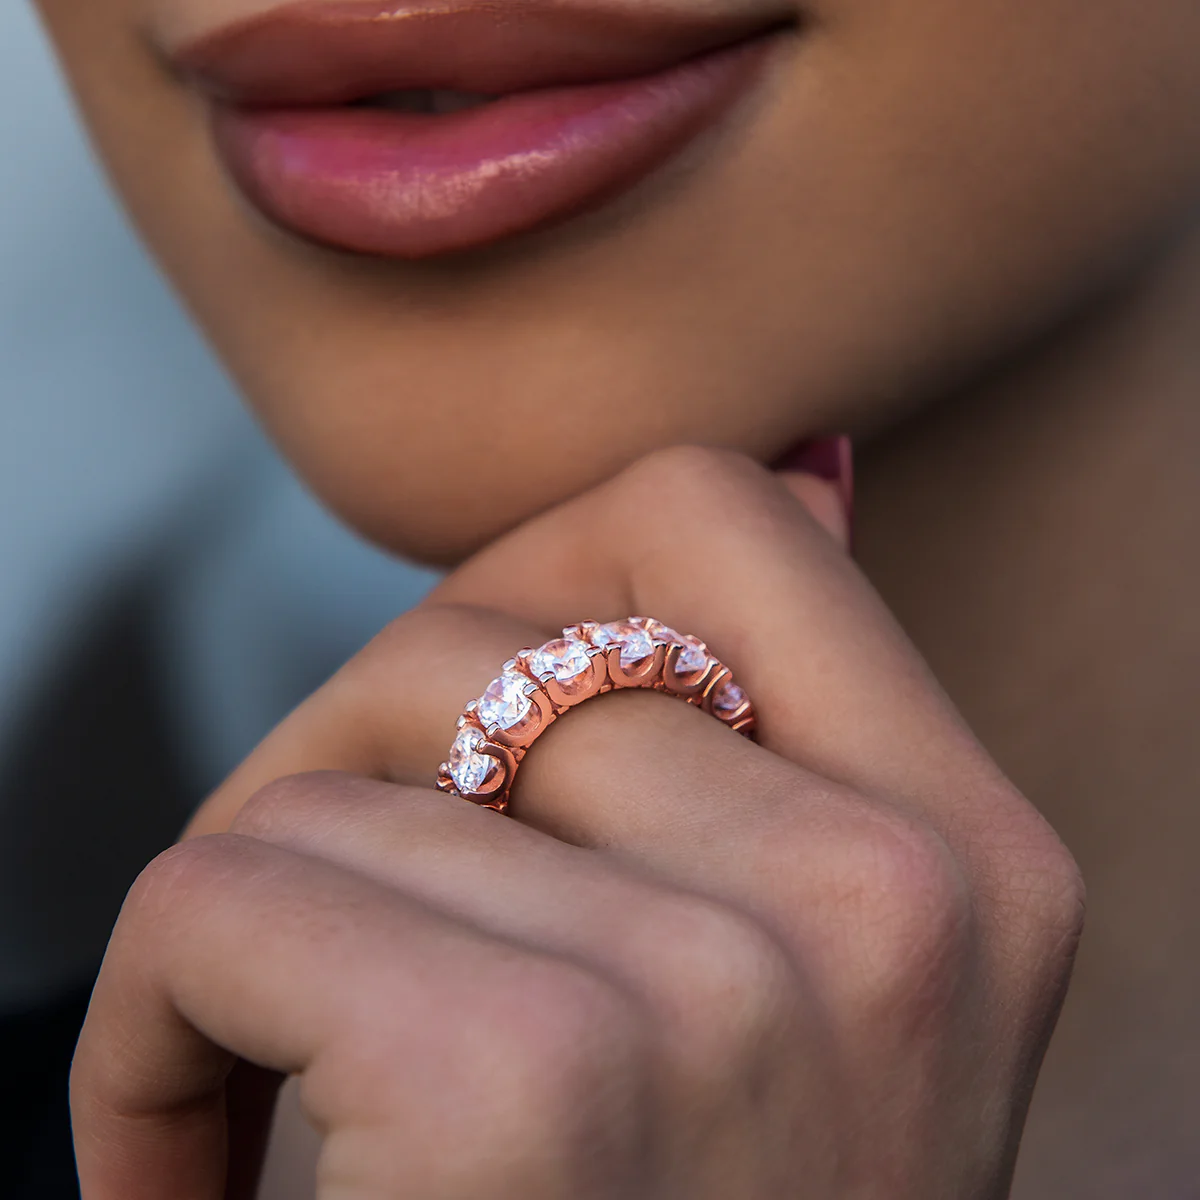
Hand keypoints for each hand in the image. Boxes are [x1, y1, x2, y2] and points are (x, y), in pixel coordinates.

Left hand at [71, 447, 1083, 1198]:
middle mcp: (893, 904)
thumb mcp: (815, 990)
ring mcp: (733, 994)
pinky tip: (188, 1162)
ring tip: (268, 1080)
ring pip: (344, 772)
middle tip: (318, 925)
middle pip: (480, 640)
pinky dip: (154, 1017)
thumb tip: (813, 471)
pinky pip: (237, 893)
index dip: (541, 566)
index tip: (464, 713)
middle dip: (342, 756)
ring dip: (249, 914)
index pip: (719, 512)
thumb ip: (788, 737)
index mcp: (971, 855)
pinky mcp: (538, 1089)